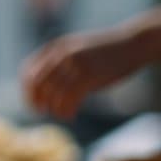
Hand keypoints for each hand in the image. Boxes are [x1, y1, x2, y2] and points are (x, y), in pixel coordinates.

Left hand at [22, 26, 153, 118]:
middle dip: (36, 103)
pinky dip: (66, 112)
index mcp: (56, 47)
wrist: (133, 45)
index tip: (35, 104)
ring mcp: (75, 64)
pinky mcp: (89, 76)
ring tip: (62, 114)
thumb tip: (40, 90)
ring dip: (54, 110)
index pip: (28, 72)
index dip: (27, 92)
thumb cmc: (104, 53)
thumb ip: (58, 64)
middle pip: (37, 85)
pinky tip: (71, 116)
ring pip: (52, 95)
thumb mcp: (76, 50)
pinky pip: (68, 100)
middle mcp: (62, 54)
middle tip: (44, 113)